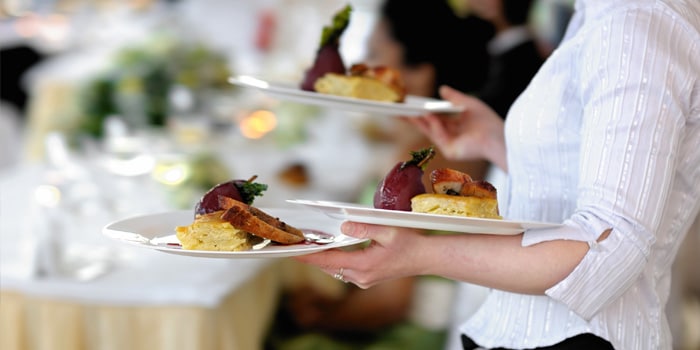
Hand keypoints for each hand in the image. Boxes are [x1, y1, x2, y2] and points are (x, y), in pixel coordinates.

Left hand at [293, 222, 429, 288]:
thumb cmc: (410, 242)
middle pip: (328, 266)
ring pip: (335, 270)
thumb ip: (365, 228)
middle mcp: (361, 277)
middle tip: (295, 244)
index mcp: (364, 265)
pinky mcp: (366, 280)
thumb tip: (344, 225)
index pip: (329, 260)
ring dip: (322, 259)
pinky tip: (328, 251)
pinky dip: (334, 261)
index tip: (293, 251)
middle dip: (312, 256)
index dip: (309, 255)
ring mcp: (363, 281)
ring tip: (307, 246)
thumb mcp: (388, 230)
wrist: (425, 258)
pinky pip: (343, 271)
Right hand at [404, 85, 506, 169]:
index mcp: (455, 125)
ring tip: (406, 108)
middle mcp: (450, 135)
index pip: (434, 118)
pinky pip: (437, 135)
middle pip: (427, 125)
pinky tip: (426, 114)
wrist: (498, 137)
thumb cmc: (487, 121)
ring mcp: (448, 144)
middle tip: (397, 109)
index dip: (421, 111)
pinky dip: (432, 124)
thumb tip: (441, 88)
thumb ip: (455, 97)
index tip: (408, 104)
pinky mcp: (449, 151)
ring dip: (417, 120)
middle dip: (412, 117)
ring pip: (429, 130)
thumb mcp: (469, 104)